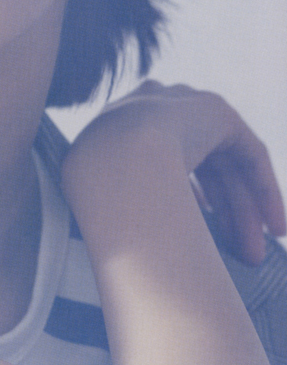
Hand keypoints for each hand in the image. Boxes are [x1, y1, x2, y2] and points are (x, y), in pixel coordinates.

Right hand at [63, 81, 285, 265]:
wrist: (108, 160)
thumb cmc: (96, 193)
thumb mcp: (101, 202)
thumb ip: (125, 212)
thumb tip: (133, 258)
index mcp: (117, 128)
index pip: (163, 164)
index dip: (187, 200)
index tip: (198, 232)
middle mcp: (151, 111)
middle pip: (202, 169)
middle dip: (222, 216)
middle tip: (237, 256)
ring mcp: (183, 107)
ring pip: (225, 166)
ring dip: (243, 212)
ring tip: (253, 254)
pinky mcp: (215, 111)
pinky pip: (246, 152)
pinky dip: (263, 190)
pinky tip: (273, 226)